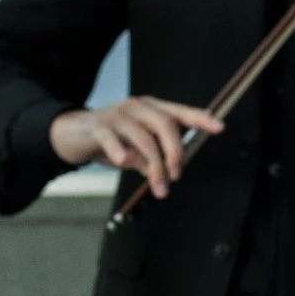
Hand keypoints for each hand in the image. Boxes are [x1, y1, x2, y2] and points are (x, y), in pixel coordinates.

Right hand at [48, 94, 223, 199]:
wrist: (74, 134)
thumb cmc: (110, 140)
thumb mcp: (135, 150)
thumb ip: (151, 158)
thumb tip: (163, 173)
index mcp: (150, 110)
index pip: (179, 112)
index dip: (199, 119)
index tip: (219, 127)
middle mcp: (137, 108)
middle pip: (164, 124)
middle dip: (174, 152)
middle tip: (176, 175)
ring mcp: (118, 116)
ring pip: (143, 137)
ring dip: (154, 165)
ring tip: (159, 187)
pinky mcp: (99, 128)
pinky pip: (112, 139)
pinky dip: (119, 150)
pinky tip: (123, 161)